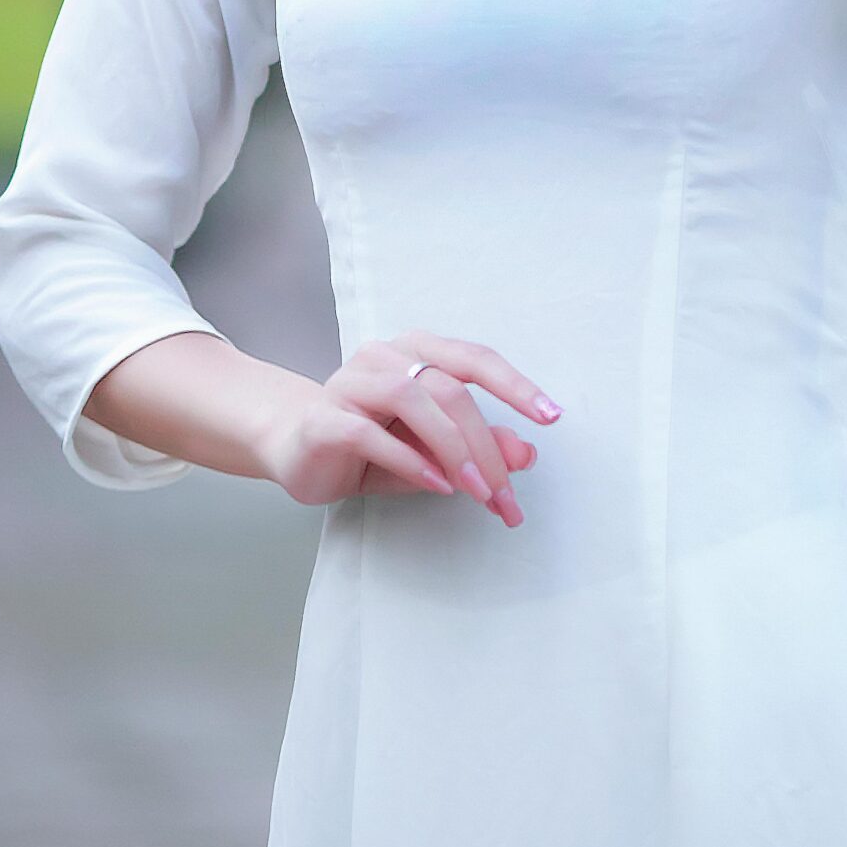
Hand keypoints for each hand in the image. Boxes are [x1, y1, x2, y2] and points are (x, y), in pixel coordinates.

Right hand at [255, 331, 560, 528]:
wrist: (296, 448)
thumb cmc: (371, 443)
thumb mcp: (432, 449)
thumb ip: (476, 447)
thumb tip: (527, 454)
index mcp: (416, 350)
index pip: (474, 359)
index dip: (516, 385)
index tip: (551, 416)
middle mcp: (384, 355)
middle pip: (450, 389)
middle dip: (487, 446)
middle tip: (508, 496)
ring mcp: (350, 382)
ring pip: (413, 398)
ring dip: (454, 448)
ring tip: (479, 491)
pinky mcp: (324, 418)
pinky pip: (370, 432)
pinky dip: (410, 460)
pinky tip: (437, 486)